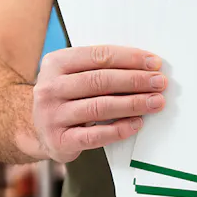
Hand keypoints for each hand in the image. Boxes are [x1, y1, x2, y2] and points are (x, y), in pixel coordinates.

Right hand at [32, 45, 166, 162]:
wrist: (36, 129)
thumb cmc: (67, 96)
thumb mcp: (73, 74)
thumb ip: (100, 67)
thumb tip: (145, 66)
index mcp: (56, 63)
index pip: (98, 56)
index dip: (130, 58)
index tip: (154, 63)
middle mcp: (50, 88)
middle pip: (101, 81)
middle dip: (135, 80)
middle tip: (160, 83)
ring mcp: (52, 116)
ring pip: (100, 107)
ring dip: (133, 104)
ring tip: (155, 102)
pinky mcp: (60, 141)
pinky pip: (95, 135)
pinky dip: (119, 129)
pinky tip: (137, 124)